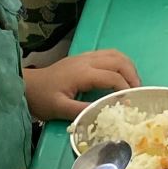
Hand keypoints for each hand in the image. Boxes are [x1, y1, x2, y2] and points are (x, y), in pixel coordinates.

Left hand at [25, 49, 139, 121]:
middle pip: (118, 61)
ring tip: (134, 82)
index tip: (131, 102)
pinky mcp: (85, 56)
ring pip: (115, 54)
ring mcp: (86, 56)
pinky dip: (120, 62)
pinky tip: (121, 74)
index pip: (112, 76)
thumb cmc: (43, 98)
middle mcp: (88, 60)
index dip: (124, 88)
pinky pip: (109, 54)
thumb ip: (81, 111)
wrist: (28, 85)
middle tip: (138, 91)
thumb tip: (103, 114)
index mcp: (83, 72)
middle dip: (132, 75)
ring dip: (128, 66)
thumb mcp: (60, 108)